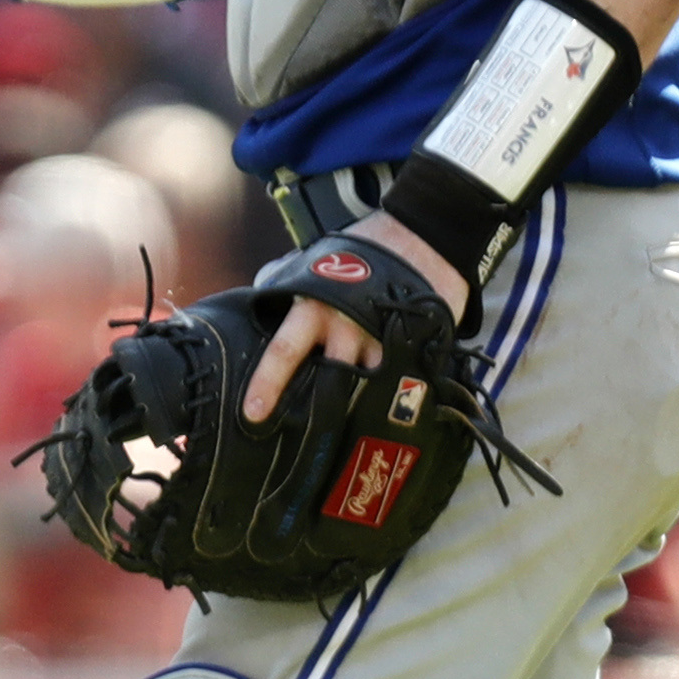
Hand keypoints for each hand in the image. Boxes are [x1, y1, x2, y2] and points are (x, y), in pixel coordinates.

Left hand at [242, 212, 470, 424]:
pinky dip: (387, 397)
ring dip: (352, 408)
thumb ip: (287, 283)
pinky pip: (396, 384)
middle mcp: (348, 330)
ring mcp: (382, 344)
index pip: (284, 351)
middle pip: (327, 383)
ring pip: (362, 390)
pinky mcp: (412, 351)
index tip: (253, 413)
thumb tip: (258, 298)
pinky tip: (383, 412)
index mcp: (315, 308)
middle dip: (315, 414)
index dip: (267, 384)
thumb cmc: (363, 249)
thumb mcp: (316, 260)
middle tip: (302, 442)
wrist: (424, 236)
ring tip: (344, 435)